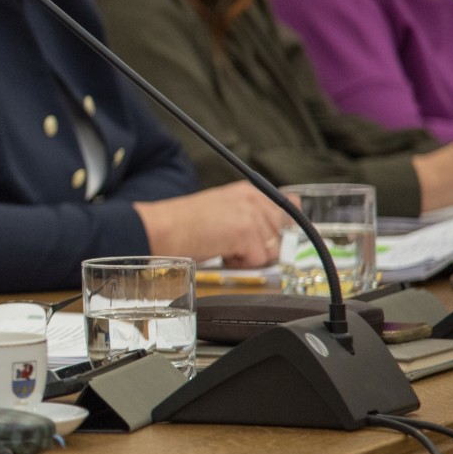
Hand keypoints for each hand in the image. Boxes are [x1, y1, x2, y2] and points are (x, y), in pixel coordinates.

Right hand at [134, 181, 289, 266]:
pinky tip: (221, 252)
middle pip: (282, 233)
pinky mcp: (246, 233)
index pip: (289, 205)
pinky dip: (240, 263)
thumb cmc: (184, 223)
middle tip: (233, 243)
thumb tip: (278, 232)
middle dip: (261, 245)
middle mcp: (253, 199)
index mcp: (249, 190)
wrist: (163, 228)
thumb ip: (252, 215)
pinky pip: (258, 260)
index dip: (284, 226)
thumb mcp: (224, 210)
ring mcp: (251, 215)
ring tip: (224, 247)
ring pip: (272, 250)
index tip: (274, 237)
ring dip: (249, 255)